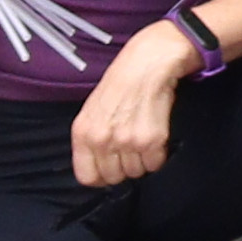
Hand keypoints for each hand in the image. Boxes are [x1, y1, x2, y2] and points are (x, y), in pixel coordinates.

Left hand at [68, 23, 187, 188]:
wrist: (148, 62)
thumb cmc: (121, 82)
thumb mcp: (92, 109)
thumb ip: (90, 139)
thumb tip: (98, 167)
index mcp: (82, 133)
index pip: (87, 177)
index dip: (101, 176)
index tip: (111, 168)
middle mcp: (102, 140)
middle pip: (114, 178)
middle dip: (124, 166)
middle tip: (131, 147)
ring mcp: (126, 141)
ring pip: (136, 172)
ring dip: (143, 160)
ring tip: (144, 136)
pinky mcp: (152, 140)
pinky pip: (155, 164)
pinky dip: (158, 154)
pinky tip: (156, 135)